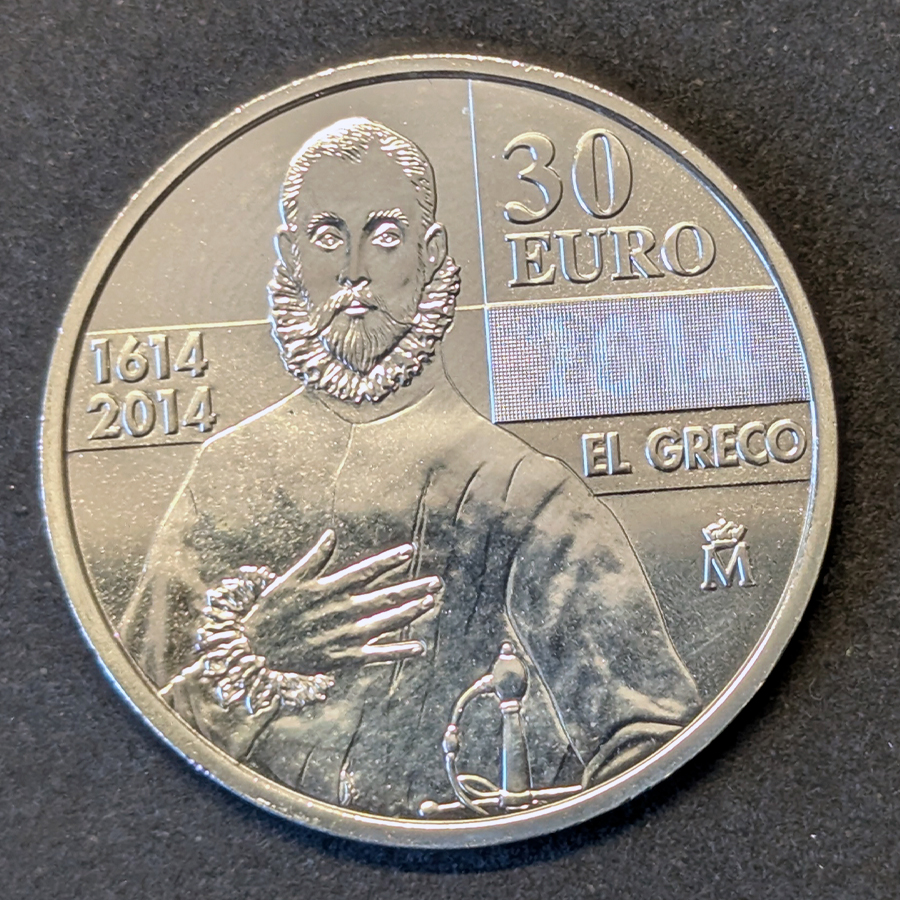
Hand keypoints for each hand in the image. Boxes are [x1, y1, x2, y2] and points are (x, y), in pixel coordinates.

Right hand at [242, 529, 441, 673]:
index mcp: (329, 589)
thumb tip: (331, 534)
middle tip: (436, 582)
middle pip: (384, 597)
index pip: (366, 571)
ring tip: (430, 602)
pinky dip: (398, 651)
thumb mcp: (290, 579)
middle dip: (411, 588)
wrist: (255, 649)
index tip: (410, 551)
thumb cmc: (270, 611)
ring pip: (385, 623)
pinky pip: (376, 655)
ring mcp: (344, 635)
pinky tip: (418, 647)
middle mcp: (342, 611)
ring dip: (410, 613)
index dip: (389, 561)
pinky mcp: (343, 658)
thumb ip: (315, 558)